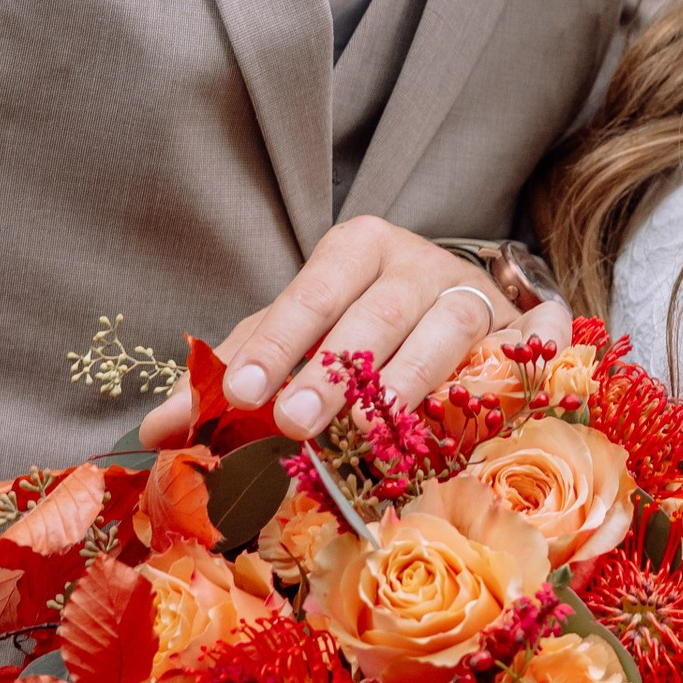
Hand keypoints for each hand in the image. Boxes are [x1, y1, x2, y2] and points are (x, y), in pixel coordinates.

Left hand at [139, 215, 570, 444]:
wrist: (465, 306)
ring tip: (363, 433)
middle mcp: (418, 264)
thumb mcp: (294, 339)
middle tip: (294, 421)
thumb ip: (234, 374)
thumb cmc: (364, 326)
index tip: (244, 391)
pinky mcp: (524, 331)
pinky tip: (486, 411)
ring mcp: (475, 295)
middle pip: (376, 312)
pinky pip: (520, 352)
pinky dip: (508, 374)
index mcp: (357, 249)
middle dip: (332, 369)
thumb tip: (158, 433)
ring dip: (404, 382)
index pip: (312, 290)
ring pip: (444, 331)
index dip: (278, 341)